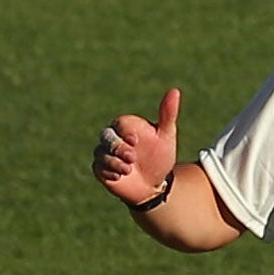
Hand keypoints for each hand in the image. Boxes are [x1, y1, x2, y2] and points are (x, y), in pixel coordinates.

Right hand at [93, 89, 180, 205]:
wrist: (155, 183)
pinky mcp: (101, 169)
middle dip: (117, 147)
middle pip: (107, 137)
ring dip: (114, 162)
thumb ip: (168, 114)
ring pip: (101, 153)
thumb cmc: (160, 156)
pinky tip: (119, 177)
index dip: (125, 131)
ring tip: (128, 170)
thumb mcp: (166, 136)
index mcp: (127, 126)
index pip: (120, 124)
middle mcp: (113, 138)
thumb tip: (175, 90)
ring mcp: (105, 153)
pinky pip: (98, 168)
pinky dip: (108, 172)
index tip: (135, 140)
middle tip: (132, 157)